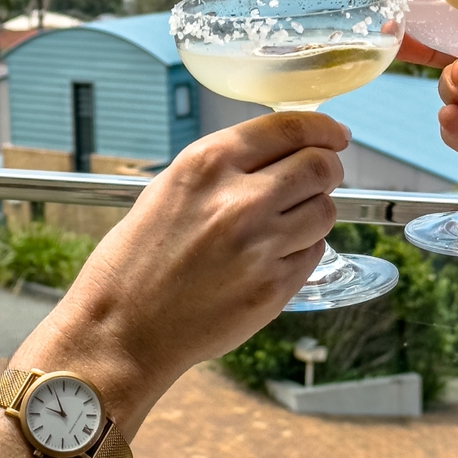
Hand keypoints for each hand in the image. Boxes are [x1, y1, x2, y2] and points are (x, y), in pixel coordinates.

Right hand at [12, 112, 348, 435]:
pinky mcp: (275, 286)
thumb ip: (229, 165)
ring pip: (325, 210)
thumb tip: (283, 150)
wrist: (122, 329)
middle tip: (321, 177)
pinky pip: (313, 252)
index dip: (323, 129)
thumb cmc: (138, 258)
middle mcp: (240, 198)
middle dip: (328, 169)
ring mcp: (261, 245)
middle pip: (321, 167)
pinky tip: (270, 257)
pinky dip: (302, 250)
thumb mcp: (172, 187)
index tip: (335, 134)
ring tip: (285, 223)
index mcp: (210, 164)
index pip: (291, 128)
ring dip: (314, 211)